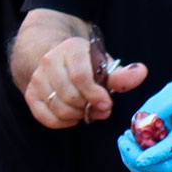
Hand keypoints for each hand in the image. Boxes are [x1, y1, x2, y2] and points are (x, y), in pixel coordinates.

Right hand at [23, 36, 146, 127]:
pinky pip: (45, 117)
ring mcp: (37, 78)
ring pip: (57, 107)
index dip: (94, 94)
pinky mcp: (30, 94)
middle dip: (89, 107)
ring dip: (77, 115)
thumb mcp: (106, 65)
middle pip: (69, 95)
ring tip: (88, 111)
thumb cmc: (88, 65)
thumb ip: (122, 74)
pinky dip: (63, 122)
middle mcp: (49, 62)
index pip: (80, 76)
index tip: (107, 104)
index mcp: (71, 50)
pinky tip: (74, 117)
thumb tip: (141, 72)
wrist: (57, 60)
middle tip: (102, 109)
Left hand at [116, 81, 171, 171]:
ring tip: (126, 139)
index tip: (139, 157)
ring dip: (133, 162)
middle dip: (135, 158)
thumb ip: (158, 104)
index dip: (155, 155)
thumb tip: (137, 121)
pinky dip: (136, 166)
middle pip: (162, 168)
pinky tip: (132, 148)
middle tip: (123, 138)